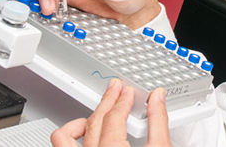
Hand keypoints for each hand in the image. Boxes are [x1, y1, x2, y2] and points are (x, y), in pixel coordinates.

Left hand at [50, 79, 171, 146]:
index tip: (128, 92)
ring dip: (82, 120)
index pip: (114, 117)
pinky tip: (82, 132)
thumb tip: (158, 98)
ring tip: (96, 111)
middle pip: (95, 121)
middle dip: (107, 102)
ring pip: (66, 135)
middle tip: (116, 89)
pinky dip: (68, 135)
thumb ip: (159, 123)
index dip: (123, 100)